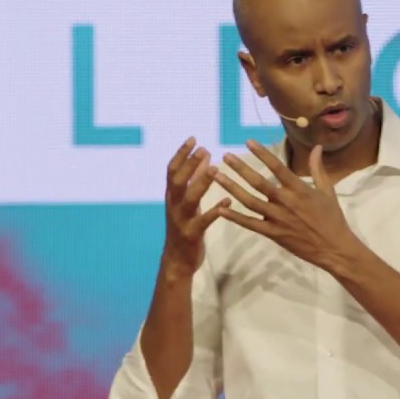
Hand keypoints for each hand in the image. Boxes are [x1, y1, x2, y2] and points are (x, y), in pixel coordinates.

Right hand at [161, 137, 230, 277]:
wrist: (177, 260)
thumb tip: (204, 156)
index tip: (193, 138)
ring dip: (201, 183)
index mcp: (172, 196)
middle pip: (177, 181)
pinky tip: (228, 202)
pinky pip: (204, 221)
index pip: (172, 170)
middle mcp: (173, 205)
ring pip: (189, 199)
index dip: (181, 154)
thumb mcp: (188, 201)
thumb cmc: (186, 226)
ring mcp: (180, 220)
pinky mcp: (191, 234)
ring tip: (214, 169)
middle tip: (204, 148)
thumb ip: (194, 180)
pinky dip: (215, 211)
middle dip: (189, 164)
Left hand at [212, 140, 359, 269]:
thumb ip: (317, 168)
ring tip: (217, 176)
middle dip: (240, 168)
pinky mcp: (273, 234)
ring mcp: (278, 219)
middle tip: (225, 156)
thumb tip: (316, 147)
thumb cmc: (332, 218)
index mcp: (299, 190)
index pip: (278, 168)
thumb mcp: (327, 191)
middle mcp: (286, 202)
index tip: (248, 142)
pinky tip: (220, 208)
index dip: (263, 154)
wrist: (334, 248)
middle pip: (259, 183)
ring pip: (250, 201)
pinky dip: (235, 217)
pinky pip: (250, 224)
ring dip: (232, 188)